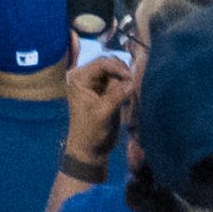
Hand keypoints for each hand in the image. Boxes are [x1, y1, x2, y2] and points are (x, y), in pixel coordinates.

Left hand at [60, 44, 136, 175]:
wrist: (90, 148)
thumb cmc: (91, 131)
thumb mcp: (103, 113)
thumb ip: (116, 96)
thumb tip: (131, 82)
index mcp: (79, 78)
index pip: (101, 63)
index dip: (118, 68)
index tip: (131, 79)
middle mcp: (86, 76)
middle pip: (110, 64)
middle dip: (122, 74)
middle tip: (132, 87)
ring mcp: (96, 82)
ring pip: (116, 72)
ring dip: (125, 80)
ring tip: (128, 95)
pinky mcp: (105, 90)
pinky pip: (119, 81)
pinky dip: (125, 87)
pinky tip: (127, 98)